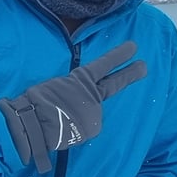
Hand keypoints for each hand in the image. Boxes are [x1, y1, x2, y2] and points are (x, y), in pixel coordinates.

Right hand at [0, 41, 146, 172]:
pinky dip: (78, 129)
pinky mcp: (94, 128)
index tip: (134, 47)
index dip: (119, 56)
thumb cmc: (35, 104)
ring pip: (92, 113)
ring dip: (81, 115)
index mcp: (80, 79)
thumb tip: (76, 101)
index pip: (104, 64)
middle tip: (144, 66)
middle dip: (131, 74)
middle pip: (115, 83)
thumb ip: (72, 90)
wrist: (32, 125)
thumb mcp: (54, 88)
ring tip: (60, 119)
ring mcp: (95, 111)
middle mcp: (92, 94)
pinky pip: (88, 128)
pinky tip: (63, 129)